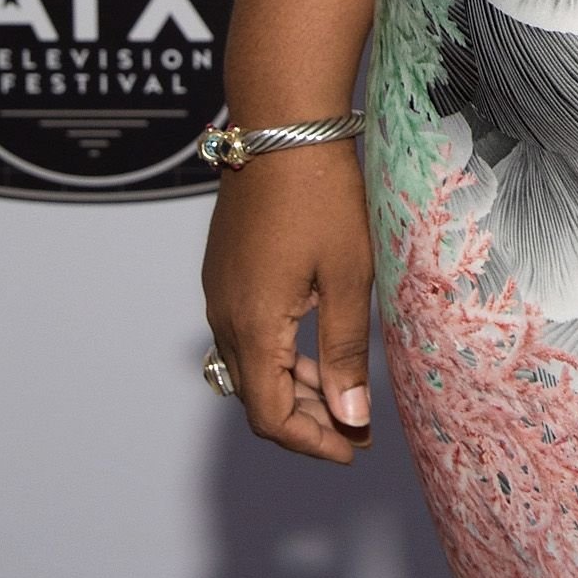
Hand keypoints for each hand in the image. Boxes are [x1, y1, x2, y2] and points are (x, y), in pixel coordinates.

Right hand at [199, 142, 375, 463]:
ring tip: (344, 393)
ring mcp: (219, 292)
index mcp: (253, 326)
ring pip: (250, 367)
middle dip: (308, 420)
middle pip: (257, 397)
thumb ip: (345, 351)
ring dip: (294, 388)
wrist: (282, 127)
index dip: (313, 442)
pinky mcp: (224, 271)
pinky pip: (245, 334)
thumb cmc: (322, 195)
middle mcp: (224, 316)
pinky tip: (316, 346)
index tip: (354, 450)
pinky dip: (279, 355)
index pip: (272, 416)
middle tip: (357, 428)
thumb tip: (351, 419)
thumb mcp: (347, 276)